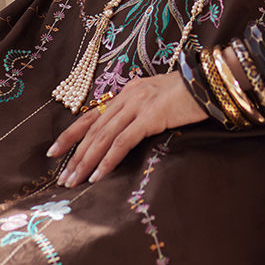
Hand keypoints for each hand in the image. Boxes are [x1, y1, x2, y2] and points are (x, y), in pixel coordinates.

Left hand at [47, 72, 207, 186]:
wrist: (211, 82)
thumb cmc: (191, 93)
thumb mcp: (160, 99)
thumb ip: (142, 111)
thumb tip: (130, 132)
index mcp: (128, 92)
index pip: (91, 115)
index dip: (70, 134)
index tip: (53, 152)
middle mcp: (128, 96)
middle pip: (93, 129)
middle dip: (75, 155)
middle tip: (62, 178)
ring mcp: (138, 105)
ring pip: (103, 137)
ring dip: (86, 162)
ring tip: (73, 182)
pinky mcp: (151, 116)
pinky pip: (123, 142)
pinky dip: (108, 160)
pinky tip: (98, 175)